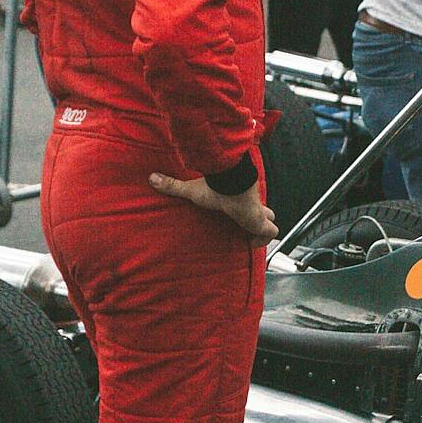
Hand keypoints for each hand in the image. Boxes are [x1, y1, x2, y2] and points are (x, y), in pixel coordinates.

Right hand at [148, 173, 276, 245]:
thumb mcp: (190, 190)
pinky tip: (253, 244)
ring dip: (262, 231)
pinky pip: (270, 233)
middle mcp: (250, 204)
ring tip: (251, 240)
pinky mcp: (260, 222)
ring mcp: (258, 213)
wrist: (229, 183)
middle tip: (249, 230)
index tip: (240, 216)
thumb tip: (151, 178)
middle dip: (260, 220)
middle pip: (264, 212)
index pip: (247, 202)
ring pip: (269, 222)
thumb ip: (172, 186)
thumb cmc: (214, 186)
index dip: (247, 210)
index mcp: (237, 197)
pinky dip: (263, 240)